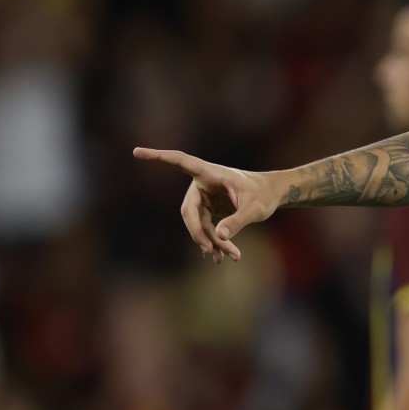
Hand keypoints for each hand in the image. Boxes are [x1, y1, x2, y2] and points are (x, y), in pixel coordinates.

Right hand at [131, 148, 282, 261]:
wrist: (272, 195)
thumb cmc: (264, 195)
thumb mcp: (254, 209)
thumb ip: (237, 221)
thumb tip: (218, 237)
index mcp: (210, 173)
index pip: (180, 162)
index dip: (158, 157)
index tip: (136, 152)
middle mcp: (202, 185)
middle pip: (188, 211)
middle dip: (198, 232)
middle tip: (210, 249)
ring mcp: (204, 199)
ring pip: (198, 224)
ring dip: (211, 242)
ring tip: (232, 257)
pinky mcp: (208, 211)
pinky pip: (205, 229)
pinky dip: (215, 242)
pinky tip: (223, 257)